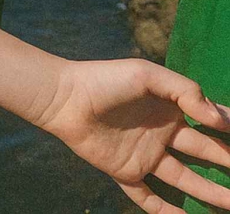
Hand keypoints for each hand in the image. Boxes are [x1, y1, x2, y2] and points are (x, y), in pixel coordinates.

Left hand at [38, 59, 229, 212]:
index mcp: (171, 110)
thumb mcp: (147, 75)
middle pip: (205, 153)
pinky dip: (166, 210)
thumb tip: (217, 119)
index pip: (210, 123)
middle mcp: (162, 134)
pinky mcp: (126, 172)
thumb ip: (184, 91)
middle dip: (229, 162)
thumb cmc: (104, 80)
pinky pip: (149, 197)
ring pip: (186, 179)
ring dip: (210, 192)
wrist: (63, 98)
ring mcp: (145, 155)